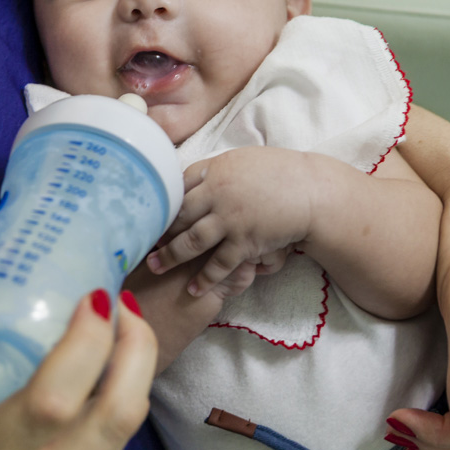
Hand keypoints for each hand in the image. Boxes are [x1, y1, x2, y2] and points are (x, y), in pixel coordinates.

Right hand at [0, 233, 157, 449]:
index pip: (53, 402)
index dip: (86, 344)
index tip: (93, 295)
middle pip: (117, 416)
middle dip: (136, 347)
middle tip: (120, 298)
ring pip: (126, 429)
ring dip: (135, 367)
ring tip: (120, 320)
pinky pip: (112, 444)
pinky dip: (116, 396)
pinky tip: (102, 365)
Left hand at [146, 148, 312, 297]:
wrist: (312, 191)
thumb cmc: (280, 172)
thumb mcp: (242, 161)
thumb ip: (215, 171)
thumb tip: (192, 178)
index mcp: (215, 171)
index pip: (177, 187)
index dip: (160, 202)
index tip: (146, 213)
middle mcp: (217, 194)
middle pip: (177, 216)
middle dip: (157, 231)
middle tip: (137, 243)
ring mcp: (230, 219)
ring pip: (191, 241)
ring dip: (170, 256)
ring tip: (155, 267)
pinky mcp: (245, 241)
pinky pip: (219, 263)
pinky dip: (205, 278)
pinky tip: (193, 289)